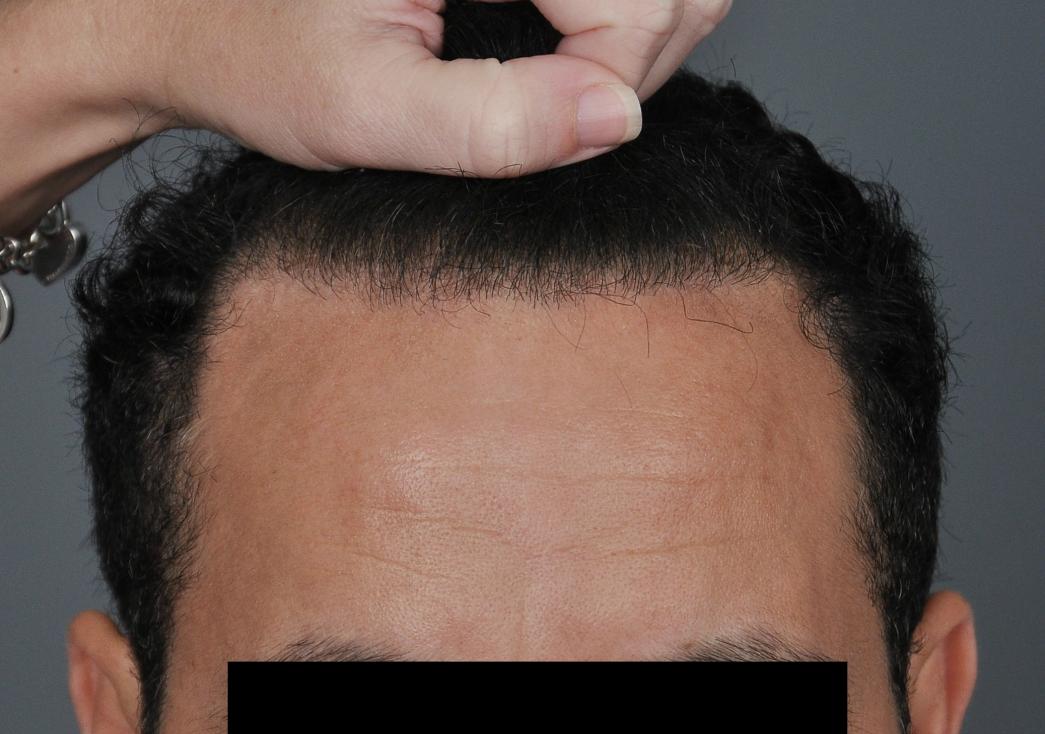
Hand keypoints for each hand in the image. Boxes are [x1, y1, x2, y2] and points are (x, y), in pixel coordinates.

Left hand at [147, 0, 732, 177]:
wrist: (212, 24)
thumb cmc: (266, 59)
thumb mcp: (366, 111)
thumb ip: (492, 123)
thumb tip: (617, 121)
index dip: (616, 75)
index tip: (557, 129)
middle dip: (639, 59)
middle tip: (561, 110)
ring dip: (638, 49)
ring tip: (558, 88)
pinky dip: (620, 34)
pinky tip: (562, 62)